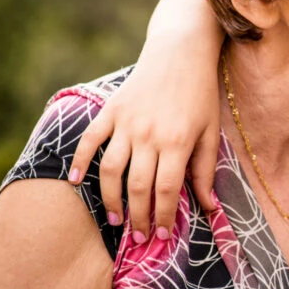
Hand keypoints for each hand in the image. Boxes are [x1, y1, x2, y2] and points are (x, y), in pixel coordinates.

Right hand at [68, 0, 224, 238]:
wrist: (180, 51)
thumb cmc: (200, 93)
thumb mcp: (210, 131)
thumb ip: (206, 170)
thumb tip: (208, 206)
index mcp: (177, 141)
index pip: (166, 190)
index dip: (163, 217)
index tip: (162, 235)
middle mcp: (149, 134)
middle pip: (138, 186)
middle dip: (138, 216)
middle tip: (138, 237)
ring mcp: (126, 122)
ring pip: (112, 170)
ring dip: (111, 199)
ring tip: (116, 220)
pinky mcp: (110, 110)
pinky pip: (90, 140)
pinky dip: (80, 162)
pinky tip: (77, 182)